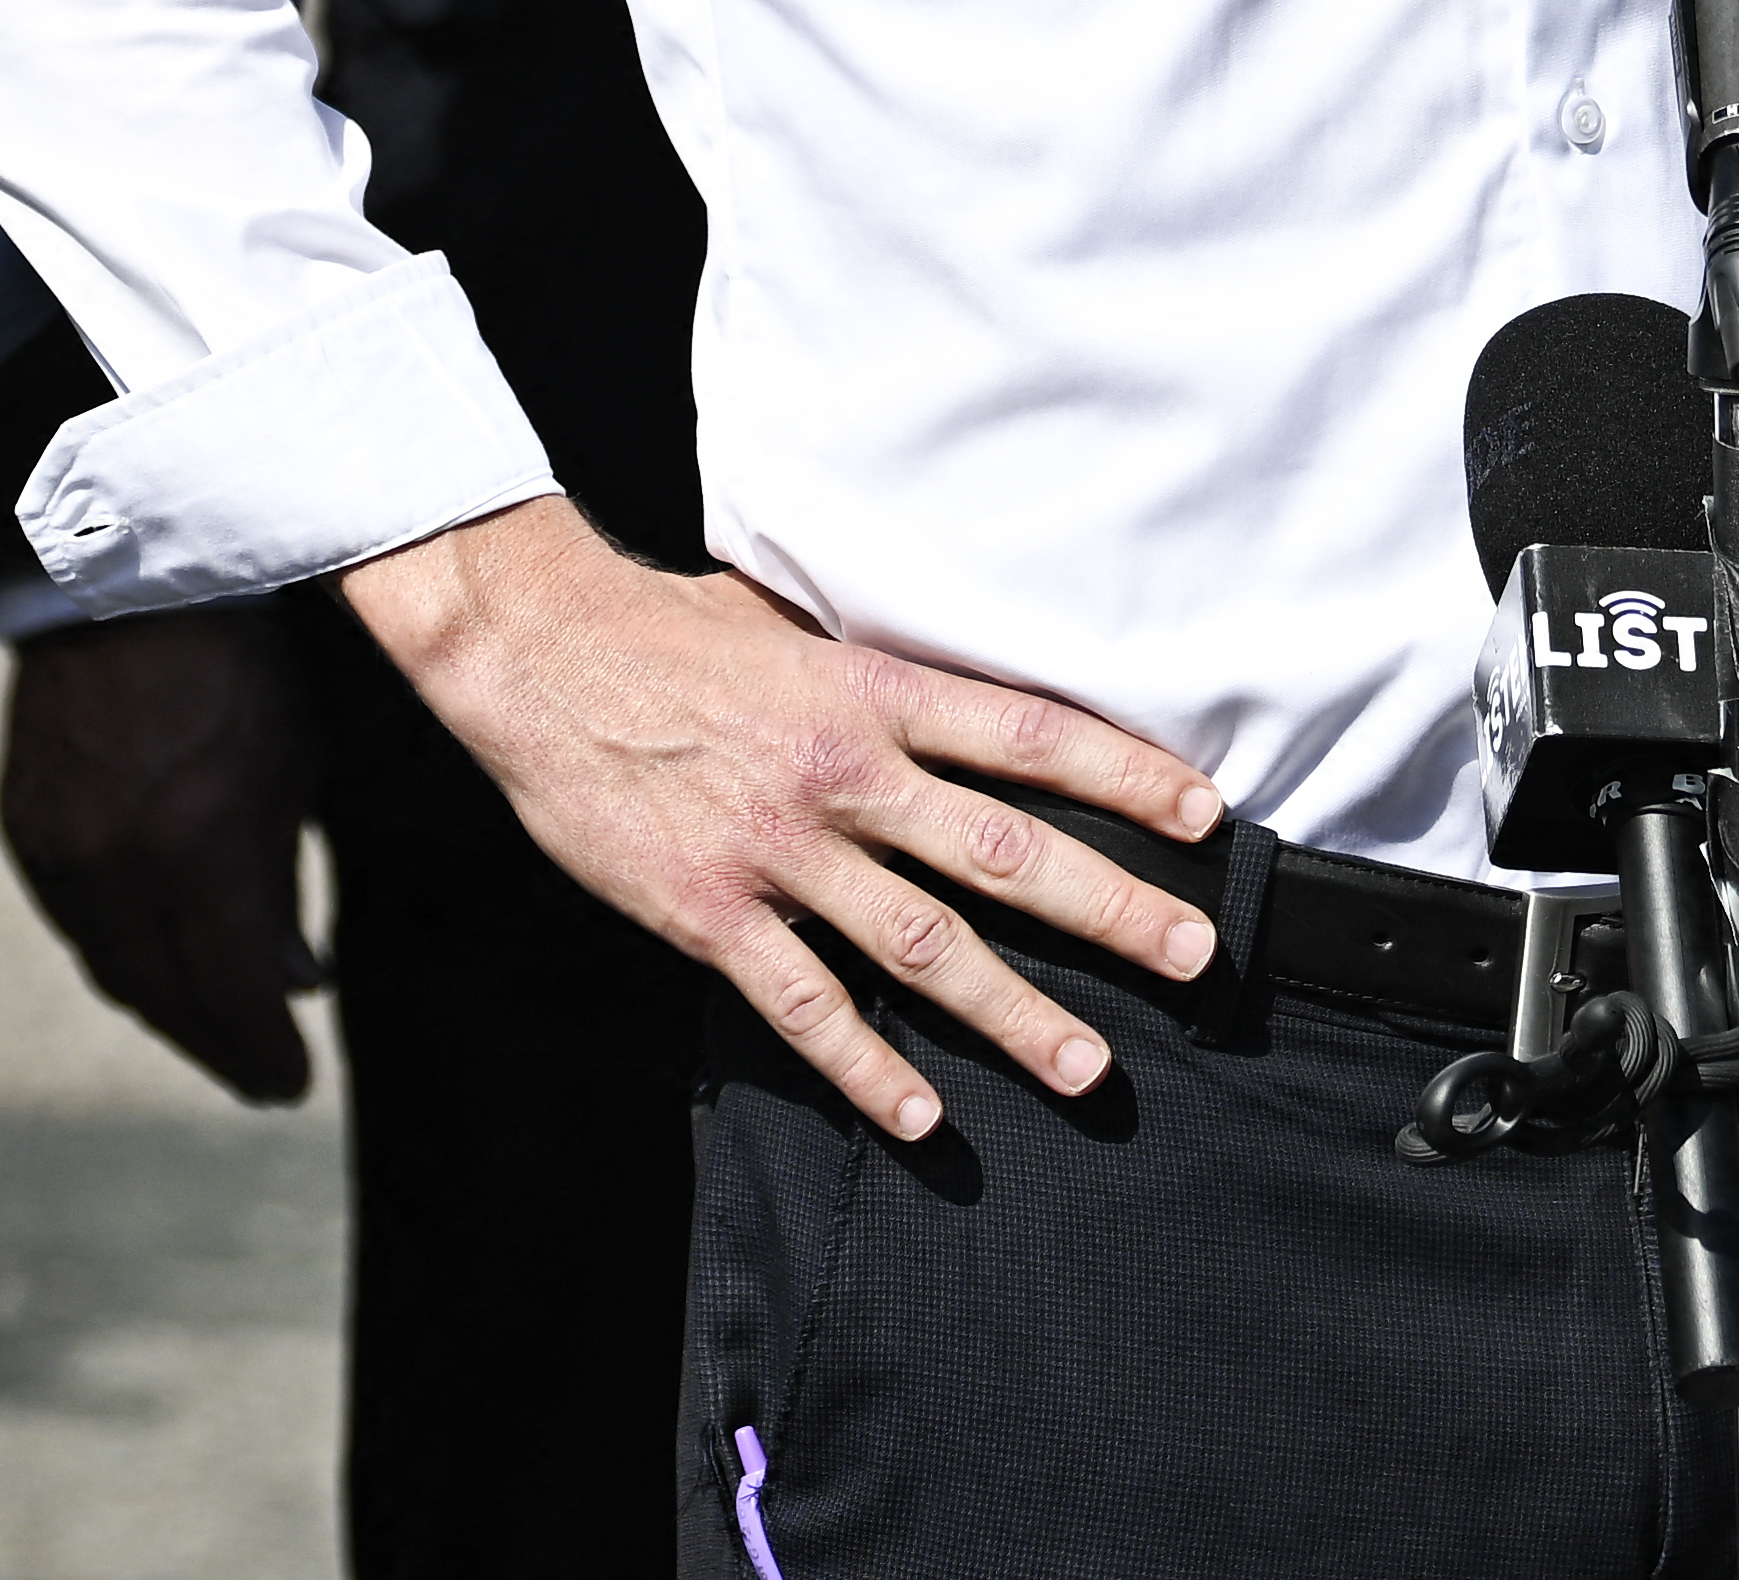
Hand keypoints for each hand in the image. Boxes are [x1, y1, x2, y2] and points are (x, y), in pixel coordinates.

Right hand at [0, 601, 328, 1104]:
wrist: (122, 579)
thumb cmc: (234, 661)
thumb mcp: (291, 769)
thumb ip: (283, 888)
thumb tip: (295, 983)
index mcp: (196, 848)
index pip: (229, 997)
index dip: (262, 1054)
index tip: (292, 1081)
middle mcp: (117, 864)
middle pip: (166, 1001)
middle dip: (218, 1045)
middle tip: (260, 1069)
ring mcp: (59, 850)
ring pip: (114, 970)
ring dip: (168, 1008)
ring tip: (215, 1021)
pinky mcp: (24, 830)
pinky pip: (74, 925)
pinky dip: (121, 954)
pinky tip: (158, 955)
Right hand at [348, 492, 1221, 1145]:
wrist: (537, 653)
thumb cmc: (667, 631)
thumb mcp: (792, 624)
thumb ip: (877, 674)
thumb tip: (958, 690)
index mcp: (871, 694)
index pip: (1027, 736)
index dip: (1124, 776)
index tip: (1201, 815)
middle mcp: (842, 776)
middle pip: (1004, 851)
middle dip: (1111, 908)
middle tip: (1192, 956)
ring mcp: (778, 852)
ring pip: (922, 944)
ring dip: (1013, 1012)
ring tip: (1088, 1066)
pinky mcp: (711, 913)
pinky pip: (804, 1006)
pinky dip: (864, 1067)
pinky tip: (919, 1114)